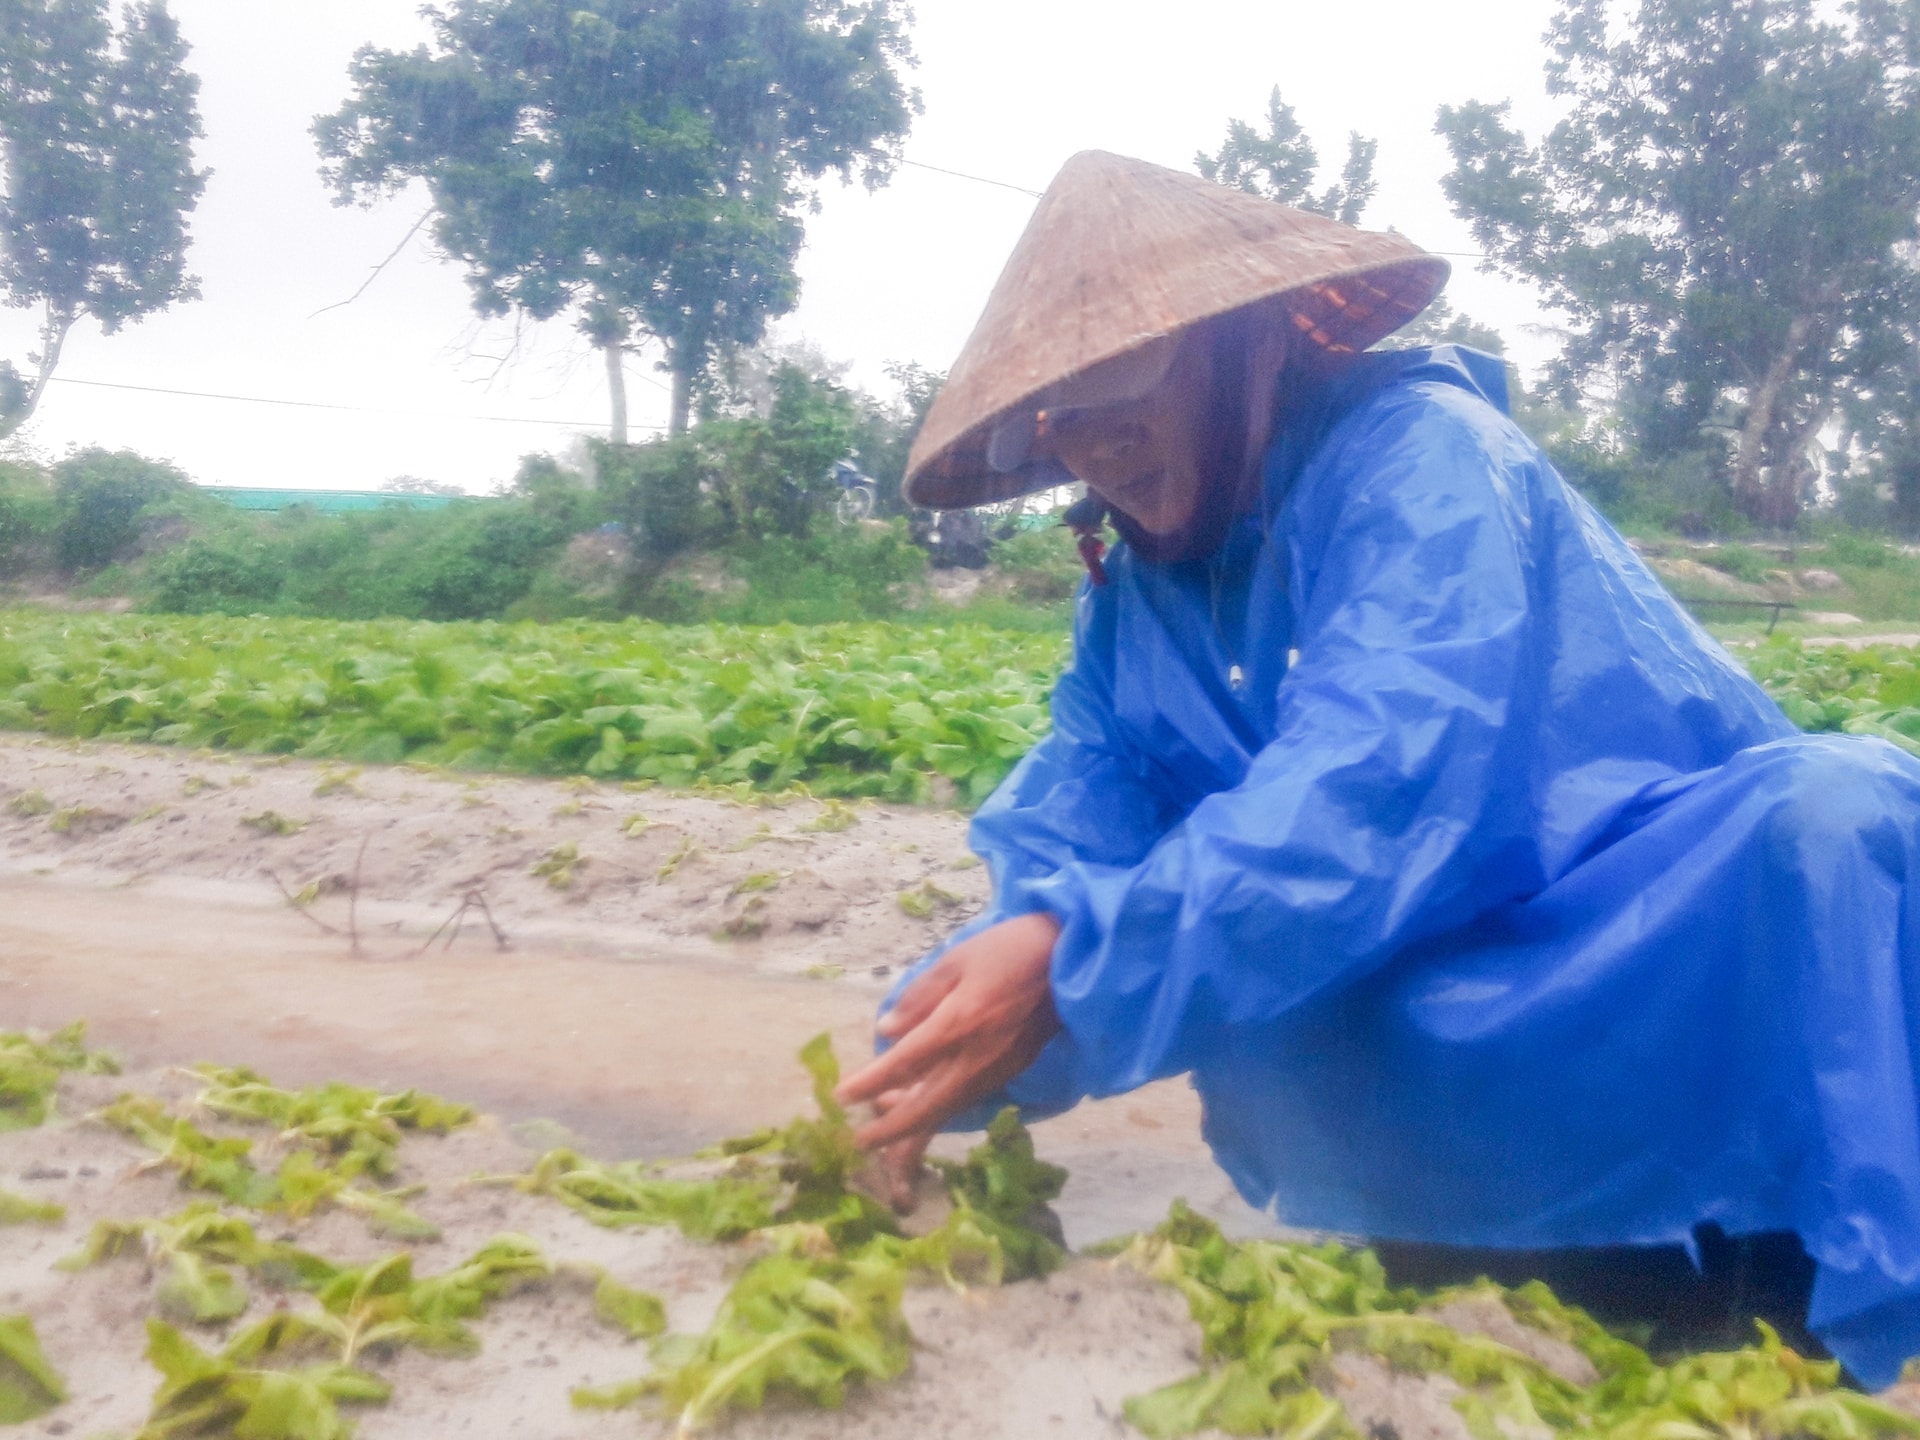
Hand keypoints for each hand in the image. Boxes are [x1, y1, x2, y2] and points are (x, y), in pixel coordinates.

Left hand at [836, 912, 1061, 1207]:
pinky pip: (967, 1098)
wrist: (1073, 958)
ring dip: (915, 1125)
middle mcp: (977, 1057)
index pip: (905, 1063)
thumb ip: (920, 996)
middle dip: (892, 1130)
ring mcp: (998, 1068)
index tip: (842, 1096)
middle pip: (928, 1106)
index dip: (871, 1082)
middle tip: (860, 1142)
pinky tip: (924, 1105)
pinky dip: (940, 1108)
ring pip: (949, 1109)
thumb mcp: (957, 958)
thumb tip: (886, 1029)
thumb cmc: (1011, 948)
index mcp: (960, 1023)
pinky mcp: (1012, 1069)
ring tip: (884, 1130)